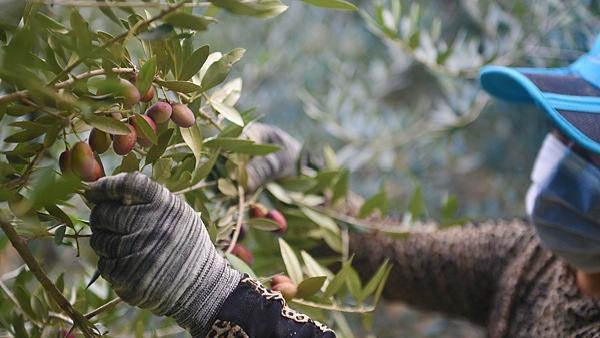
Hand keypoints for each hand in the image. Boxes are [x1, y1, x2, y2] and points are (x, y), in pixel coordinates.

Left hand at [86, 172, 240, 336]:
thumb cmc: (184, 244)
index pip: (127, 184)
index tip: (92, 190)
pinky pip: (104, 264)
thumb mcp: (177, 214)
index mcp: (166, 205)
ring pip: (99, 240)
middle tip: (111, 223)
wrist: (201, 286)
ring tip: (130, 248)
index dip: (104, 186)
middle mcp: (153, 225)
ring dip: (106, 243)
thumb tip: (101, 188)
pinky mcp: (128, 276)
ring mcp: (139, 251)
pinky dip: (112, 265)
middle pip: (104, 213)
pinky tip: (132, 266)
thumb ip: (147, 199)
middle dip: (102, 217)